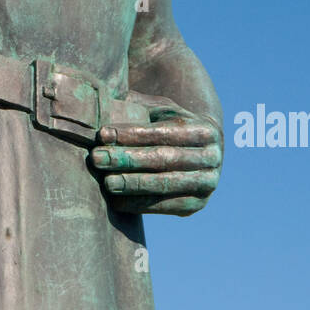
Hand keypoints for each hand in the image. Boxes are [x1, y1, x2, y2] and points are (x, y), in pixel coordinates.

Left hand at [90, 93, 221, 215]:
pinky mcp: (197, 205)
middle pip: (164, 159)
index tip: (103, 134)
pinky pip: (165, 206)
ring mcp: (207, 183)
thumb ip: (139, 106)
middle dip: (127, 159)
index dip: (131, 133)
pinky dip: (139, 204)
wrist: (199, 153)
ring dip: (132, 184)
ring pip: (165, 184)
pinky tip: (116, 201)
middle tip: (97, 158)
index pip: (163, 131)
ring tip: (106, 182)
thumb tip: (105, 102)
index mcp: (205, 130)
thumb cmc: (170, 126)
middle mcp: (212, 157)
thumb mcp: (161, 111)